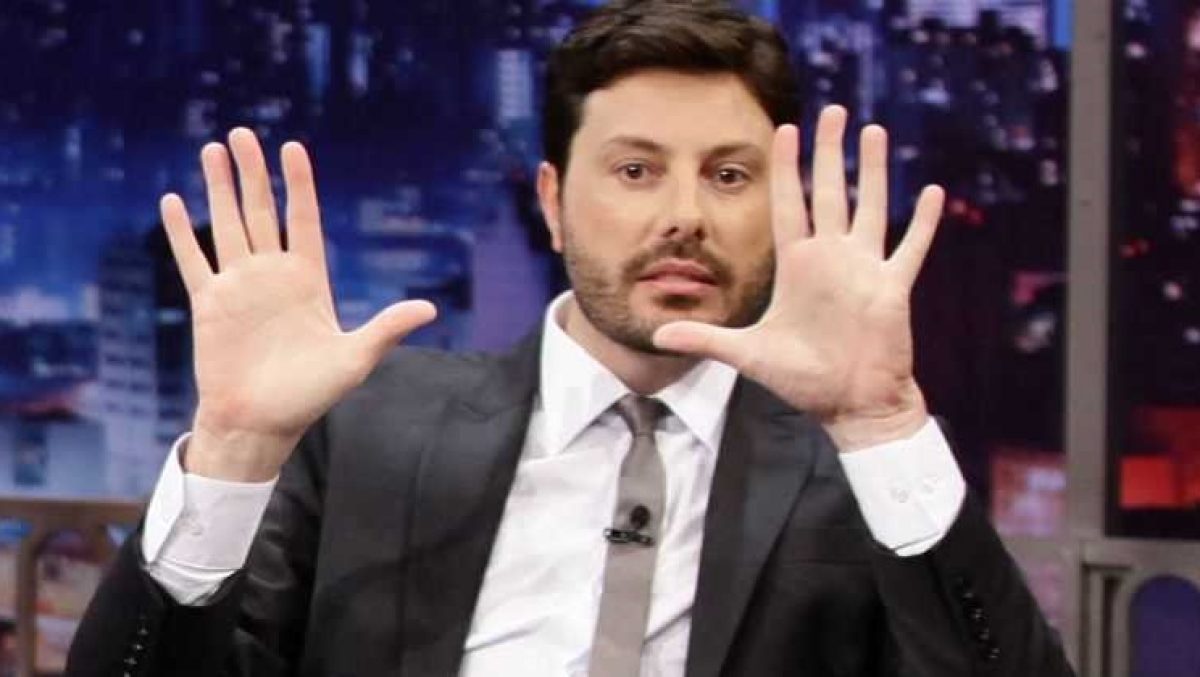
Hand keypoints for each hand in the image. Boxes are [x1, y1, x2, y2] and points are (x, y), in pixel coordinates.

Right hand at [162, 129, 435, 479]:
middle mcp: (272, 276)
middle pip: (261, 212)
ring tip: (212, 150)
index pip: (303, 221)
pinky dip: (181, 232)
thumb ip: (386, 328)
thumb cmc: (310, 395)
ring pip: (227, 225)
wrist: (262, 422)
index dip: (299, 185)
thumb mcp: (355, 359)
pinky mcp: (210, 304)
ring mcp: (239, 287)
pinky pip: (193, 259)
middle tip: (241, 133)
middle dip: (253, 173)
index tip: (293, 148)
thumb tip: (430, 308)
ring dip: (219, 188)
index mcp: (309, 281)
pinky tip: (172, 201)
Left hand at [653, 106, 943, 450]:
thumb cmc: (804, 380)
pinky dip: (922, 222)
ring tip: (874, 130)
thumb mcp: (748, 354)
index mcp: (798, 266)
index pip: (790, 205)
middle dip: (830, 152)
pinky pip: (910, 248)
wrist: (850, 405)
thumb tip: (658, 334)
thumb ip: (706, 338)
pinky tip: (932, 191)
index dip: (787, 169)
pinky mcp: (893, 289)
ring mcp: (865, 270)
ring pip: (871, 207)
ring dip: (873, 170)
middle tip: (833, 111)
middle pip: (830, 192)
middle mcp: (831, 259)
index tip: (785, 130)